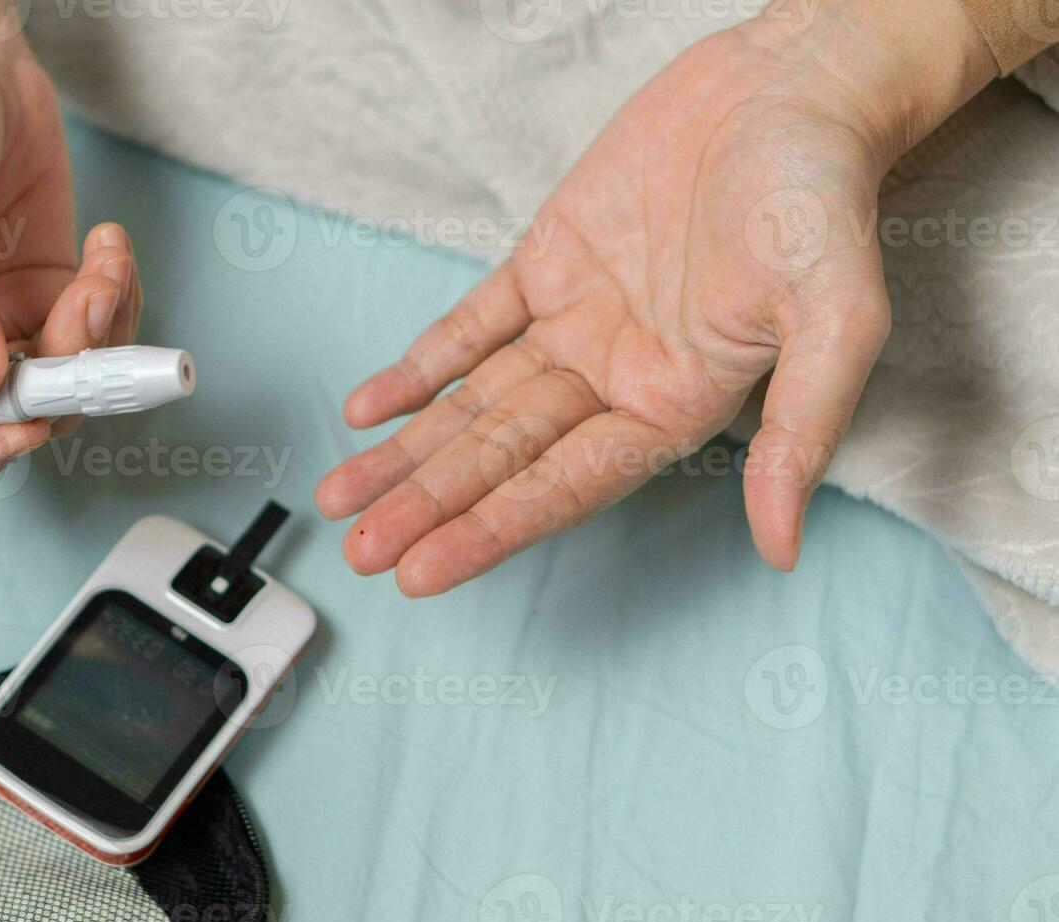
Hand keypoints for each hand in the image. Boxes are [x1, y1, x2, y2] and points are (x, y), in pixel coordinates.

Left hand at [317, 0, 993, 595]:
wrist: (788, 89)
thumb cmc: (821, 198)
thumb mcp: (838, 315)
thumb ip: (803, 428)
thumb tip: (783, 548)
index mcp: (674, 405)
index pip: (565, 485)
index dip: (491, 530)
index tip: (422, 573)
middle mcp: (614, 377)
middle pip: (504, 456)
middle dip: (427, 503)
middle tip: (359, 550)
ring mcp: (574, 323)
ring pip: (475, 401)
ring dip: (409, 449)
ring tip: (341, 497)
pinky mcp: (546, 264)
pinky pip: (470, 326)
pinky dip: (419, 366)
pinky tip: (370, 408)